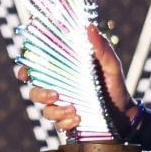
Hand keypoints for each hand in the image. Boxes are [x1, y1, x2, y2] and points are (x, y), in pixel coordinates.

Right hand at [19, 24, 136, 132]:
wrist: (124, 114)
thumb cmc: (115, 86)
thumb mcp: (111, 65)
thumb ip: (101, 48)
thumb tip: (90, 27)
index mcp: (64, 70)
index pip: (37, 66)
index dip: (26, 66)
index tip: (27, 68)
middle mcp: (58, 87)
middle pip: (33, 90)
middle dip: (39, 93)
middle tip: (55, 95)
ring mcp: (61, 105)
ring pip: (44, 110)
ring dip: (55, 111)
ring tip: (73, 110)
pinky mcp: (66, 122)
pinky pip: (58, 124)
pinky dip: (66, 122)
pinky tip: (79, 118)